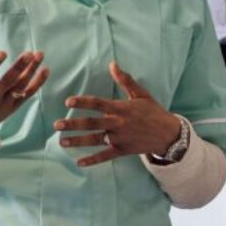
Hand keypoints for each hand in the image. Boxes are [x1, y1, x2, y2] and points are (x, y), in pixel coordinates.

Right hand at [0, 43, 48, 153]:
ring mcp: (5, 103)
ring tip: (39, 55)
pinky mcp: (15, 106)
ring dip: (32, 70)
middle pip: (9, 80)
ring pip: (21, 86)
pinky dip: (38, 83)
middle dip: (19, 66)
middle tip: (29, 53)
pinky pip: (29, 94)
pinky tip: (45, 70)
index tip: (3, 52)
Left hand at [55, 61, 180, 166]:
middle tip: (56, 125)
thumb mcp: (141, 94)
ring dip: (77, 141)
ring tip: (62, 142)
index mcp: (120, 108)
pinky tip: (79, 162)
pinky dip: (92, 160)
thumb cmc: (153, 111)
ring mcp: (119, 138)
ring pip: (95, 140)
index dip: (82, 102)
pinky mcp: (122, 150)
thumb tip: (113, 64)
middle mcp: (118, 123)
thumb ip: (125, 80)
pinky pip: (105, 156)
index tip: (68, 102)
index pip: (97, 104)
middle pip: (91, 123)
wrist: (168, 134)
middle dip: (72, 124)